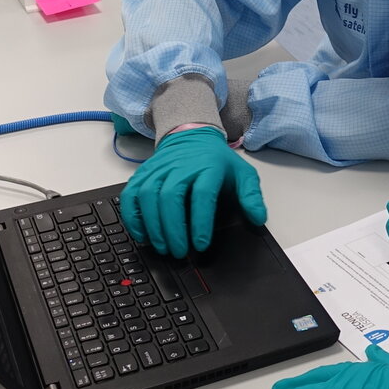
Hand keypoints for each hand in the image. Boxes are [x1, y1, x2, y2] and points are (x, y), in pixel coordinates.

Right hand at [118, 126, 265, 256]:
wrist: (192, 136)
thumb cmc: (216, 161)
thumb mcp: (242, 173)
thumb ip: (251, 196)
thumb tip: (258, 218)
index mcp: (208, 167)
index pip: (202, 194)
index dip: (200, 222)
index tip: (201, 244)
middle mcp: (180, 166)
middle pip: (170, 196)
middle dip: (172, 228)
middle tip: (179, 252)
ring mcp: (159, 169)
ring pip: (147, 195)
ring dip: (152, 225)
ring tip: (162, 247)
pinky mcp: (143, 174)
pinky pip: (130, 195)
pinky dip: (132, 216)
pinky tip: (142, 234)